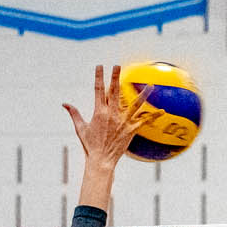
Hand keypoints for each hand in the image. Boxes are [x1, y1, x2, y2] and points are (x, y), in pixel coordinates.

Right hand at [61, 63, 152, 181]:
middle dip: (115, 77)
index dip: (99, 77)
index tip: (100, 66)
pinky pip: (144, 122)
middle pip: (114, 92)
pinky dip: (153, 116)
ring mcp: (123, 122)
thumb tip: (64, 103)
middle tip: (117, 65)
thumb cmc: (90, 145)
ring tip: (150, 85)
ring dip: (143, 94)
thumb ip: (74, 114)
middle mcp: (112, 114)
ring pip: (135, 105)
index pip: (98, 90)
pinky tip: (162, 111)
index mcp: (99, 112)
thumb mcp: (80, 128)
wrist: (101, 160)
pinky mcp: (131, 130)